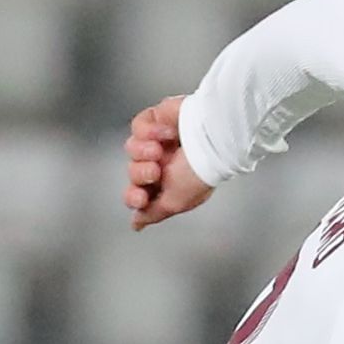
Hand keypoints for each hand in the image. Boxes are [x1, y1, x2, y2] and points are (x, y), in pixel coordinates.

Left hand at [122, 98, 212, 231]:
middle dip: (140, 174)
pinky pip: (138, 127)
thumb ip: (153, 213)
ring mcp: (159, 140)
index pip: (138, 193)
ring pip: (132, 149)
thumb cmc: (200, 171)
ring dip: (142, 152)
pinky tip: (167, 133)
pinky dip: (149, 131)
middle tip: (155, 171)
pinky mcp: (157, 119)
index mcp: (169, 184)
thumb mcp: (175, 202)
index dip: (134, 196)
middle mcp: (164, 162)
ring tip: (159, 150)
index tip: (142, 197)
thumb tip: (137, 225)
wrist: (211, 137)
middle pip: (133, 172)